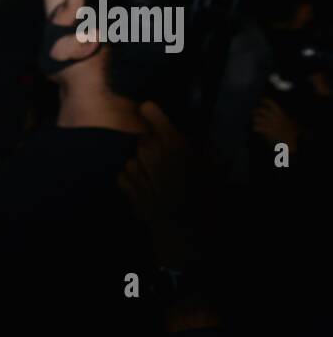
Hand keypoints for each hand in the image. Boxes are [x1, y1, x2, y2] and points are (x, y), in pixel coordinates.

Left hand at [118, 101, 194, 268]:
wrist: (184, 227)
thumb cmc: (204, 196)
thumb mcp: (212, 168)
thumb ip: (203, 150)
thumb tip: (201, 143)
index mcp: (172, 142)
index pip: (152, 113)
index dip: (150, 111)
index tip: (147, 108)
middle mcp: (149, 150)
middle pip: (144, 139)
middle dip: (151, 146)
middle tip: (165, 161)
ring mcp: (134, 167)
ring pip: (133, 157)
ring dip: (141, 165)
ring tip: (156, 178)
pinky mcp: (126, 185)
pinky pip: (124, 175)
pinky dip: (131, 179)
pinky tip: (144, 188)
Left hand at [251, 97, 303, 147]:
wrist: (291, 140)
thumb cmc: (293, 131)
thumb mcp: (291, 120)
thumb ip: (285, 116)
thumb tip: (282, 113)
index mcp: (280, 113)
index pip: (271, 103)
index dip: (265, 100)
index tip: (261, 99)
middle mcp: (273, 116)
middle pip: (260, 110)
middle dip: (256, 111)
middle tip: (254, 112)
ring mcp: (268, 123)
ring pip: (256, 118)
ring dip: (255, 120)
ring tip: (256, 122)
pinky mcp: (265, 130)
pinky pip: (255, 127)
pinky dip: (255, 128)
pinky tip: (257, 129)